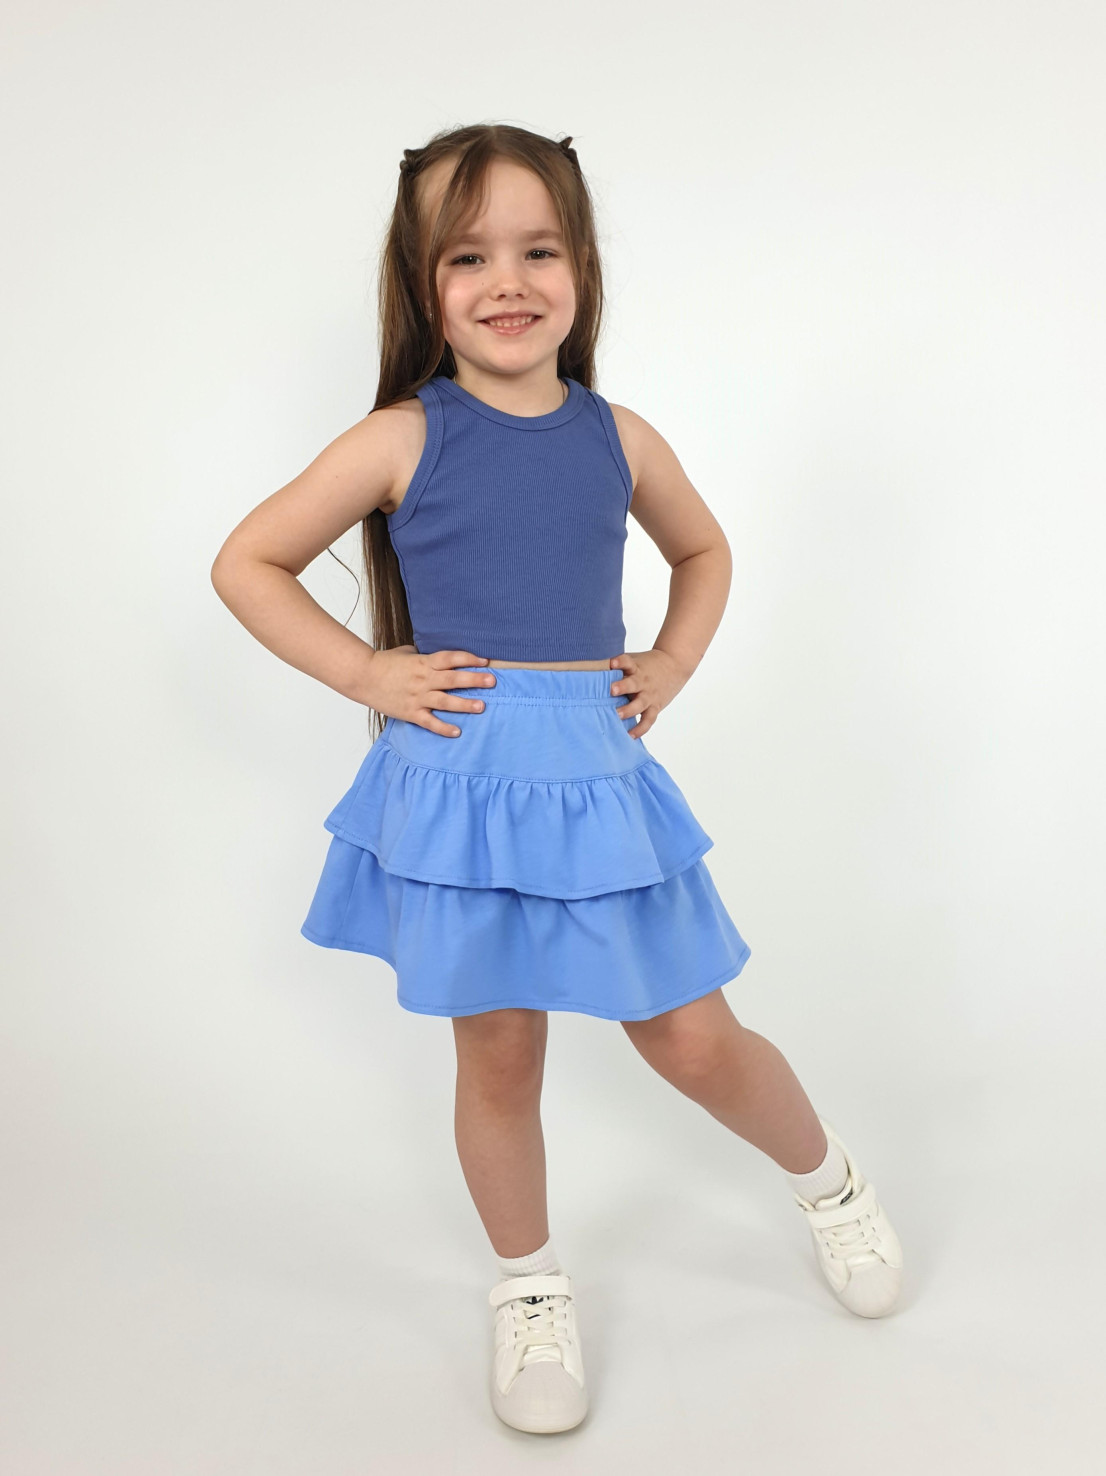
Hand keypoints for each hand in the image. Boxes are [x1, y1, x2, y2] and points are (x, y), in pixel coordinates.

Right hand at [364, 646, 496, 736]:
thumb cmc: (383, 662)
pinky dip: (443, 728)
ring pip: (445, 701)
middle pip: (453, 679)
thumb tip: (438, 657)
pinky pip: (430, 722)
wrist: (362, 676)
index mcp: (423, 662)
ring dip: (464, 704)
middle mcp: (423, 679)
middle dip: (474, 680)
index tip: (485, 662)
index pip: (450, 658)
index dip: (469, 659)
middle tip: (492, 681)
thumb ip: (423, 655)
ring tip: (482, 706)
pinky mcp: (410, 712)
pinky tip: (457, 732)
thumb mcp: (406, 652)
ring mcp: (417, 697)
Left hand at [608, 649, 691, 738]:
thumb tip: (588, 671)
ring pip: (640, 704)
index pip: (628, 662)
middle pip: (633, 684)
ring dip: (629, 710)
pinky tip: (629, 736)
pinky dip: (640, 729)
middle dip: (623, 687)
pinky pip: (648, 720)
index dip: (620, 662)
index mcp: (636, 668)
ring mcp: (649, 695)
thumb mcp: (634, 661)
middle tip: (612, 690)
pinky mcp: (655, 707)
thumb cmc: (646, 665)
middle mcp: (642, 682)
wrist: (674, 665)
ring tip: (617, 715)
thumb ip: (617, 667)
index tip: (612, 663)